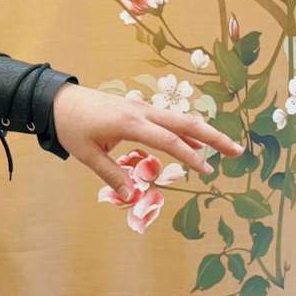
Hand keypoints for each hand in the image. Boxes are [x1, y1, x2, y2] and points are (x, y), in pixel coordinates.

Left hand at [52, 84, 243, 198]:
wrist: (58, 100)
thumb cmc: (71, 127)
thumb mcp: (87, 154)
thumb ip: (111, 174)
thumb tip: (132, 196)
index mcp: (130, 123)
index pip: (168, 140)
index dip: (190, 155)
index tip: (207, 170)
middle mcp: (141, 111)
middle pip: (185, 122)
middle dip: (213, 136)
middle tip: (237, 151)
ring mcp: (141, 107)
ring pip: (179, 119)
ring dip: (203, 132)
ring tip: (226, 148)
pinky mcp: (138, 109)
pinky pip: (167, 119)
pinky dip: (185, 130)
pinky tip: (196, 144)